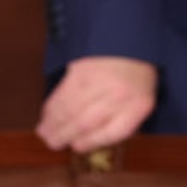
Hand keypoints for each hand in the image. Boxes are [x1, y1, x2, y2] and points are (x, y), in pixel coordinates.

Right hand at [36, 55, 158, 151]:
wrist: (130, 40)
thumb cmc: (136, 75)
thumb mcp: (142, 99)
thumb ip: (123, 119)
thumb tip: (92, 140)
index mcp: (139, 105)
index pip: (113, 132)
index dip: (91, 142)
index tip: (77, 147)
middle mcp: (119, 94)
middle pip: (87, 121)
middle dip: (66, 135)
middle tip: (53, 144)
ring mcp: (99, 80)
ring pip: (71, 108)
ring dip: (54, 123)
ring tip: (44, 133)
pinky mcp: (82, 69)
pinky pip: (63, 92)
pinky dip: (52, 106)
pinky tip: (46, 115)